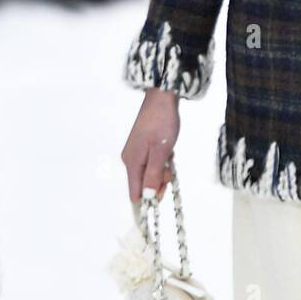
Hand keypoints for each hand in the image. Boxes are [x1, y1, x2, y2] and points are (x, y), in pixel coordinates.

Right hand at [121, 88, 180, 205]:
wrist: (162, 98)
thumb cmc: (162, 123)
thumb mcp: (161, 151)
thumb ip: (153, 175)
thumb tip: (147, 197)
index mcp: (132, 162)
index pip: (134, 193)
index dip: (147, 201)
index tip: (161, 199)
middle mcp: (130, 159)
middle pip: (143, 184)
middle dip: (158, 182)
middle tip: (170, 170)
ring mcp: (136, 153)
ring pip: (149, 173)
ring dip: (162, 170)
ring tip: (170, 156)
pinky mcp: (142, 146)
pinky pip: (152, 163)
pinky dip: (162, 161)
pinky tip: (168, 152)